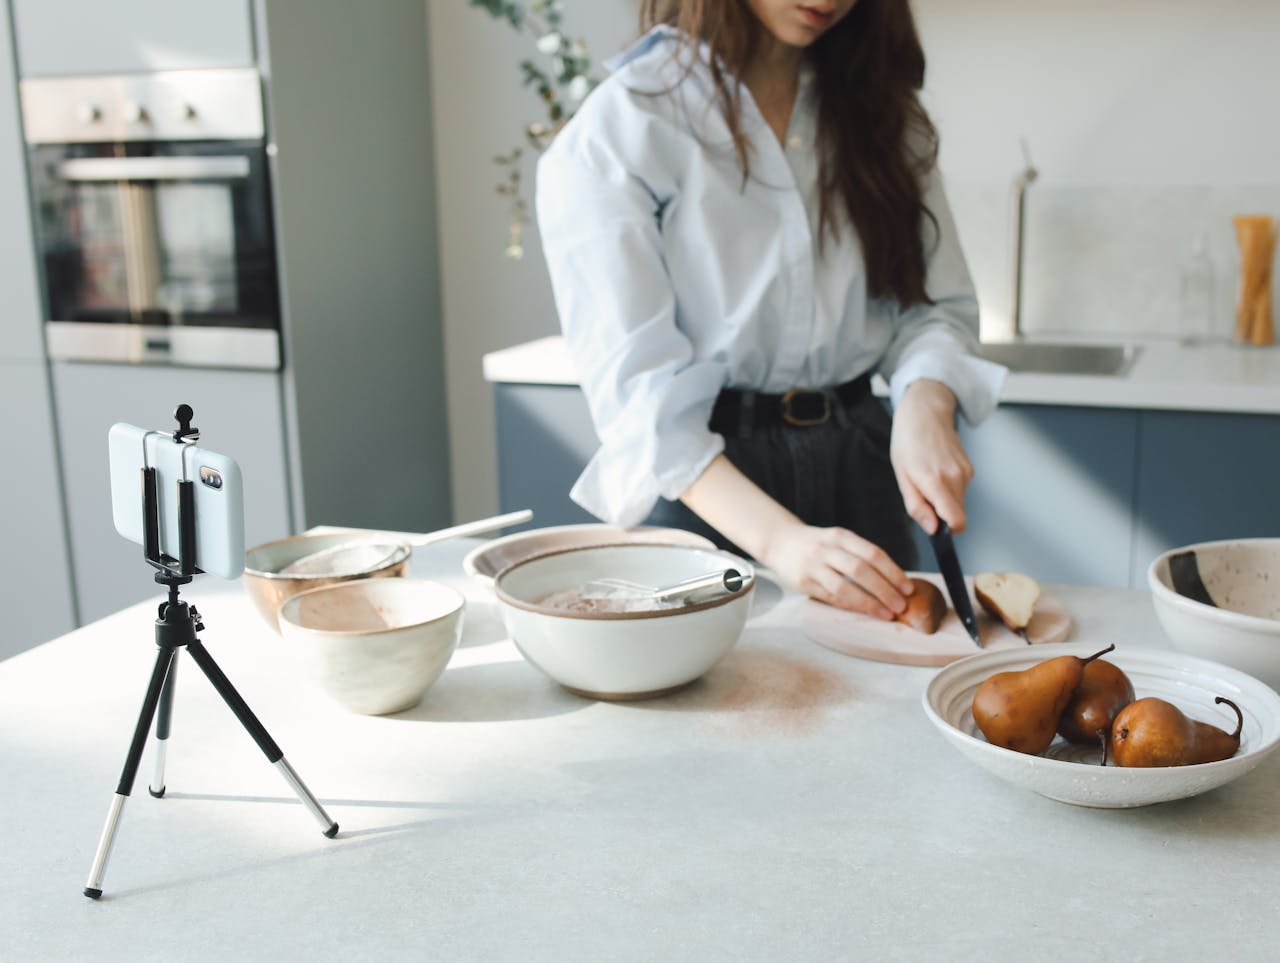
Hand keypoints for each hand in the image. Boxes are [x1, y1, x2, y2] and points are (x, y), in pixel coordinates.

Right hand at [762, 521, 913, 620]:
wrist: (781, 542)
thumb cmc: (817, 545)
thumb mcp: (839, 541)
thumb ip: (860, 556)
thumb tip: (894, 582)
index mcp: (841, 536)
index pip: (873, 554)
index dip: (893, 572)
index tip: (908, 588)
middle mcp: (827, 549)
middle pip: (861, 570)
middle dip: (885, 590)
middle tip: (902, 605)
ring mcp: (814, 566)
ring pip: (845, 586)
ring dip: (869, 602)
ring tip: (887, 613)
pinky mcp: (804, 583)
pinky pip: (831, 597)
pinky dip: (851, 606)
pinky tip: (865, 612)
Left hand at [890, 379, 973, 534]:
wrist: (925, 413)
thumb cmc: (908, 443)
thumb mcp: (902, 477)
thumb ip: (916, 506)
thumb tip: (932, 529)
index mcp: (936, 482)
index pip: (957, 521)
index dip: (948, 531)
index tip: (936, 527)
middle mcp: (956, 478)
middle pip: (958, 514)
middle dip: (941, 513)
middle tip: (923, 494)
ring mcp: (966, 472)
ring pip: (959, 502)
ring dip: (944, 498)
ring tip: (927, 477)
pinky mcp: (970, 468)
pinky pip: (960, 489)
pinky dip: (949, 487)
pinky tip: (937, 470)